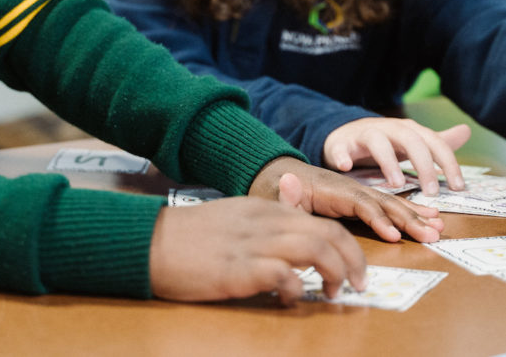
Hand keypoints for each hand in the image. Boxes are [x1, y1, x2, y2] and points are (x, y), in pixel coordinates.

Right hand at [149, 197, 365, 304]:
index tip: (354, 270)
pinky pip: (281, 274)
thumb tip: (297, 236)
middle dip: (353, 261)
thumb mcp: (235, 218)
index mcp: (265, 209)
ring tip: (333, 294)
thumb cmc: (191, 236)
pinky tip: (290, 298)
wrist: (151, 240)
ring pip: (315, 249)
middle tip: (357, 286)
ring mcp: (252, 244)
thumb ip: (268, 222)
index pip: (322, 221)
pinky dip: (296, 288)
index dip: (348, 247)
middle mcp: (265, 222)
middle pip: (328, 233)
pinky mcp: (237, 269)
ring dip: (334, 273)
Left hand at [248, 157, 444, 242]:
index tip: (394, 236)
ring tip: (439, 228)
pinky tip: (430, 218)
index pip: (360, 203)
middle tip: (432, 235)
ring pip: (391, 203)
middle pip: (382, 202)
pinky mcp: (361, 198)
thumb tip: (289, 181)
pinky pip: (389, 204)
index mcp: (332, 189)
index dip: (377, 219)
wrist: (280, 174)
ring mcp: (358, 191)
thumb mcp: (278, 193)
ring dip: (415, 216)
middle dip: (408, 219)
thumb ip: (285, 193)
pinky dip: (410, 210)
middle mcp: (350, 187)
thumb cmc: (279, 191)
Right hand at [322, 117, 470, 193]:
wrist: (344, 135)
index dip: (447, 162)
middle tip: (431, 191)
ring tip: (397, 183)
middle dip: (423, 164)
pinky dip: (343, 156)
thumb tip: (466, 131)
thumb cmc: (383, 143)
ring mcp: (363, 133)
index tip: (458, 187)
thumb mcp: (410, 141)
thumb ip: (437, 141)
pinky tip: (346, 167)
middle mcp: (388, 128)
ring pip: (377, 141)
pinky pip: (341, 148)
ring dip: (388, 161)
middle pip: (409, 139)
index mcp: (407, 130)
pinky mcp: (341, 143)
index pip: (433, 142)